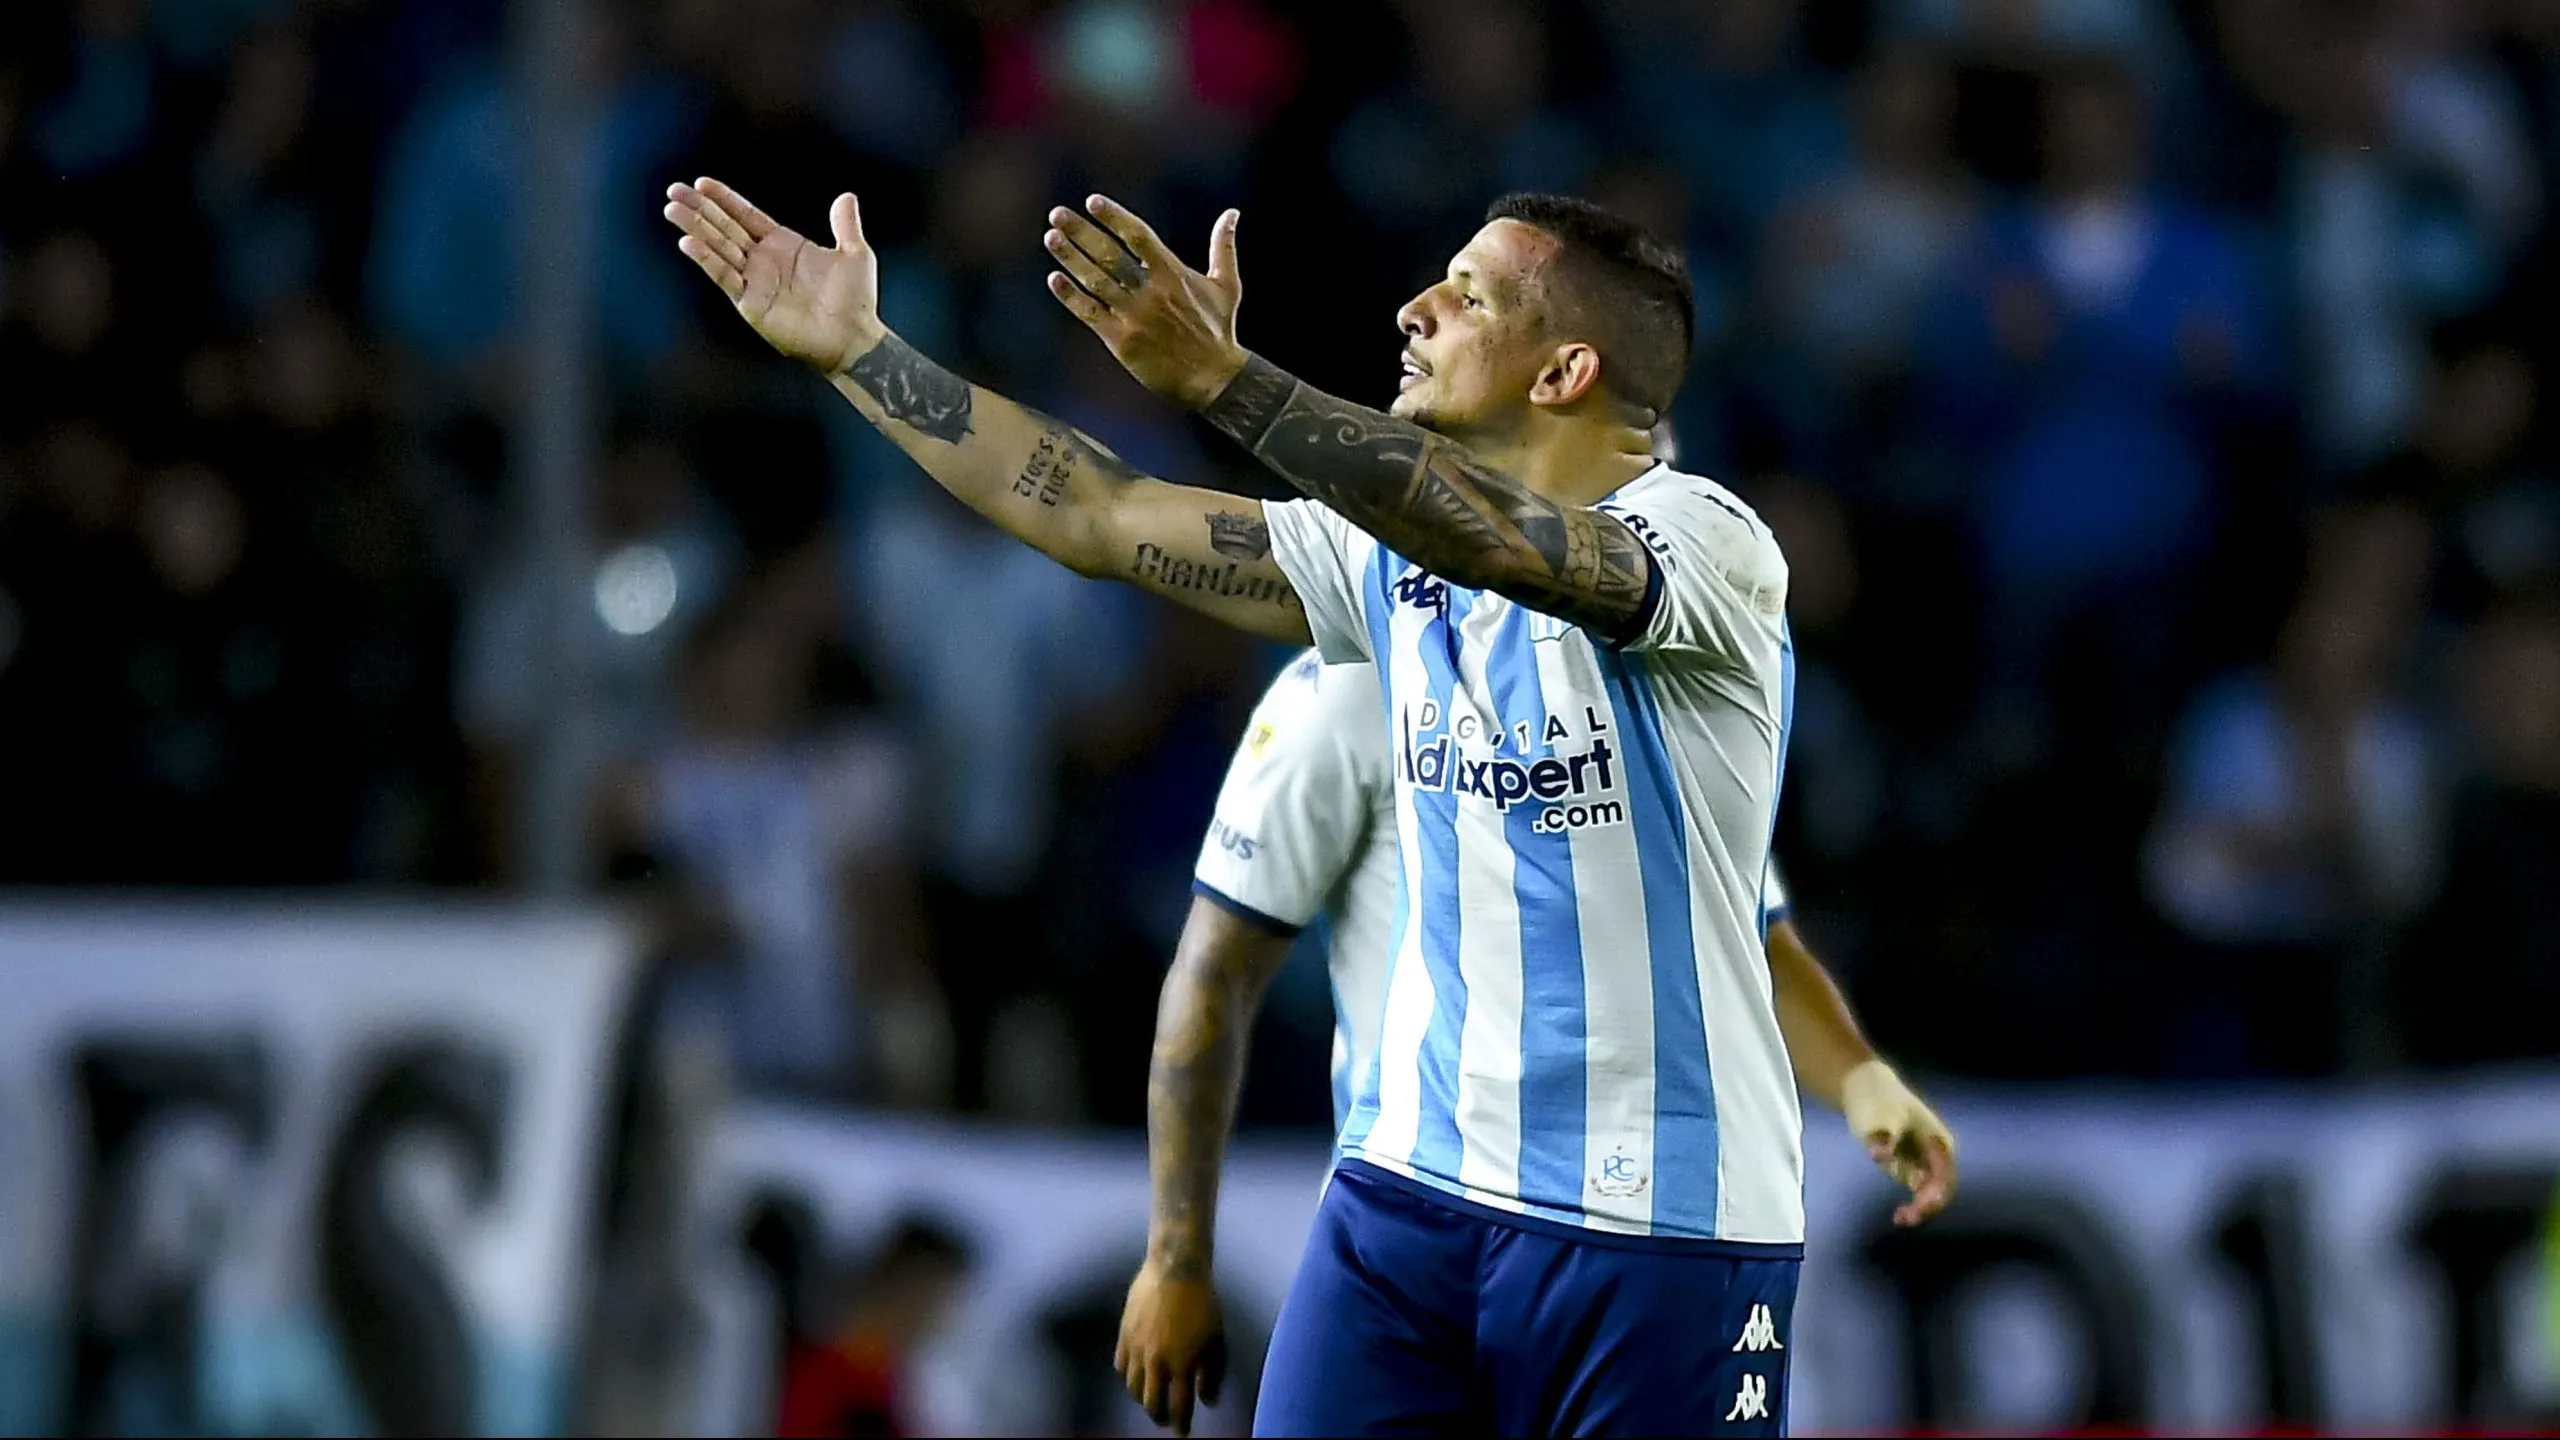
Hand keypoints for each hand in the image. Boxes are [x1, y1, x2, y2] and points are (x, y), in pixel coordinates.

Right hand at [664, 177, 880, 372]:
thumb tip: (847, 197)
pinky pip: (725, 277)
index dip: (725, 199)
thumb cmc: (856, 301)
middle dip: (700, 209)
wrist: (854, 337)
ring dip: (695, 228)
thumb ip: (845, 225)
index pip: (746, 216)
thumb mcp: (855, 254)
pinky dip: (707, 260)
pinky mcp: (750, 303)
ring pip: (718, 248)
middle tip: (674, 190)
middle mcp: (763, 261)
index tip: (702, 183)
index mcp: (783, 245)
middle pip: (725, 228)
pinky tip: (688, 242)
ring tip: (672, 209)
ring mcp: (754, 281)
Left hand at [1044, 196, 1248, 410]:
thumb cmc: (1220, 330)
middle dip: (1081, 232)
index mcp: (1173, 274)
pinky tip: (1055, 279)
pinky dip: (1071, 296)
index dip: (1114, 217)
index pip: (1138, 236)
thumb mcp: (1227, 285)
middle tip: (1057, 214)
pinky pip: (1090, 313)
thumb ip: (1224, 247)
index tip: (1092, 201)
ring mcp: (1134, 316)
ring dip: (1070, 258)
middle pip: (1109, 254)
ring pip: (1095, 281)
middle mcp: (1151, 292)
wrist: (1213, 379)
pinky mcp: (1122, 341)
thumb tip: (1232, 213)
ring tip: (1051, 237)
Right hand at [1115, 1259, 1227, 1436]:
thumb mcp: (1216, 1340)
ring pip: (1132, 1387)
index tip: (1182, 1432)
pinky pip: (1120, 1365)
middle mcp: (1155, 1361)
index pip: (1178, 1406)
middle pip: (1151, 1402)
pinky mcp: (1123, 1333)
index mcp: (1181, 1364)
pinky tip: (1136, 1374)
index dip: (1180, 1424)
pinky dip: (1128, 1375)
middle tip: (1165, 1419)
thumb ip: (1212, 1373)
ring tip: (1151, 1398)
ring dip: (1143, 1398)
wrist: (1176, 1268)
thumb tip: (1208, 1401)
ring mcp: (1136, 1348)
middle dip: (1159, 1416)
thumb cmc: (1204, 1303)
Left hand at [1840, 1059, 1957, 1226]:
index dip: (1936, 1194)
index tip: (1920, 1205)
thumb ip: (1882, 1138)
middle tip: (1904, 1218)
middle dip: (1928, 1206)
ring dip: (1920, 1209)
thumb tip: (1879, 1156)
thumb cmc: (1876, 1100)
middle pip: (1941, 1188)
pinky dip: (1913, 1204)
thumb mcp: (1879, 1118)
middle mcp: (1937, 1154)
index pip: (1944, 1175)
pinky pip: (1919, 1192)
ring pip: (1931, 1193)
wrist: (1864, 1088)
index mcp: (1938, 1142)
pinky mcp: (1911, 1166)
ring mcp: (1925, 1161)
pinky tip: (1898, 1215)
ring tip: (1899, 1219)